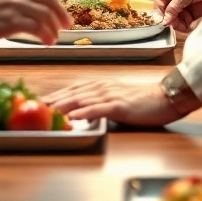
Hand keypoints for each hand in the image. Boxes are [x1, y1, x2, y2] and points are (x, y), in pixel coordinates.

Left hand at [45, 80, 190, 125]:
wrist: (166, 97)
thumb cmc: (143, 101)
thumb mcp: (118, 99)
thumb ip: (100, 102)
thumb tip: (83, 110)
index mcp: (102, 85)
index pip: (74, 89)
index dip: (56, 94)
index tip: (40, 101)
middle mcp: (103, 87)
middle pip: (73, 92)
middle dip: (53, 99)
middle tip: (35, 106)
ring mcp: (111, 95)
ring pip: (82, 99)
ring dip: (63, 104)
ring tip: (48, 110)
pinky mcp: (120, 105)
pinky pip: (99, 108)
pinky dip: (85, 111)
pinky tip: (74, 115)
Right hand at [155, 0, 201, 31]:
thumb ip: (175, 6)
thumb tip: (165, 19)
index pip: (158, 2)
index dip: (158, 10)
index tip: (162, 17)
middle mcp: (175, 2)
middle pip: (165, 14)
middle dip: (168, 19)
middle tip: (172, 22)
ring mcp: (183, 10)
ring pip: (174, 22)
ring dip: (177, 25)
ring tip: (183, 23)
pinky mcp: (192, 17)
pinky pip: (185, 26)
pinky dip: (186, 27)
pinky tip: (191, 24)